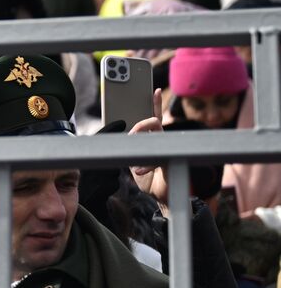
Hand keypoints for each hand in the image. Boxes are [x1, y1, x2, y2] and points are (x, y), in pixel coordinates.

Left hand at [128, 89, 168, 206]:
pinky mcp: (171, 161)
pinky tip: (137, 170)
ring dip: (141, 142)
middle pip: (155, 122)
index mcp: (154, 139)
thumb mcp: (133, 160)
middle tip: (130, 135)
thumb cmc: (147, 178)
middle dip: (140, 125)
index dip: (155, 103)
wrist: (160, 197)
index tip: (155, 90)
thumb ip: (128, 149)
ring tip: (133, 152)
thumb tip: (116, 140)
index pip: (154, 117)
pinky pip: (158, 157)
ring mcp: (169, 150)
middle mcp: (163, 141)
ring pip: (157, 136)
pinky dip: (145, 165)